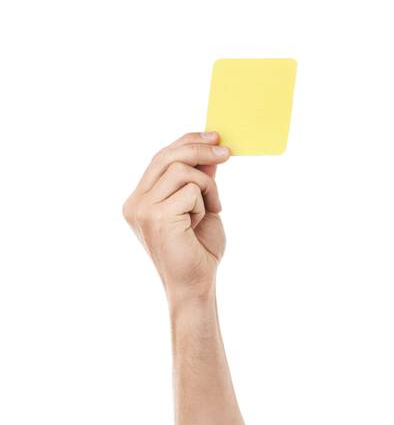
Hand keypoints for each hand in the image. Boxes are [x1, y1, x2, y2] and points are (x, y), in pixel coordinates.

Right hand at [122, 130, 231, 302]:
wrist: (196, 287)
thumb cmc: (198, 254)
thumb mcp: (201, 208)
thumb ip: (199, 180)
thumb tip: (209, 150)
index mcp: (140, 200)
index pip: (160, 158)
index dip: (186, 142)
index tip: (213, 136)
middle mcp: (135, 203)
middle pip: (167, 156)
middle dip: (199, 149)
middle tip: (226, 152)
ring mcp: (143, 210)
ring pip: (180, 171)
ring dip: (206, 186)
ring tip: (213, 209)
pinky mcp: (157, 217)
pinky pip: (190, 191)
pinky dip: (204, 204)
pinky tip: (201, 224)